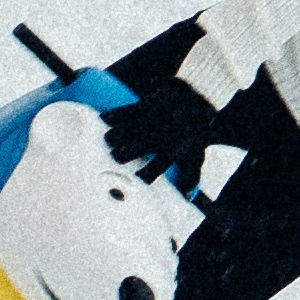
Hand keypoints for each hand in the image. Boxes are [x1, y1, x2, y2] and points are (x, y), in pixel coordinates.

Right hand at [103, 77, 219, 195]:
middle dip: (129, 150)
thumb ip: (191, 177)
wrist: (195, 101)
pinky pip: (130, 108)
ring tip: (106, 140)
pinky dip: (116, 113)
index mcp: (174, 149)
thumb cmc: (193, 136)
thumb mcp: (196, 157)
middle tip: (116, 157)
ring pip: (134, 126)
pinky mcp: (148, 102)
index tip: (138, 179)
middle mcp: (163, 132)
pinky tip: (103, 117)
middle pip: (143, 143)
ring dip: (119, 132)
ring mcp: (155, 116)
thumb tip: (187, 199)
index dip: (149, 172)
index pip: (160, 163)